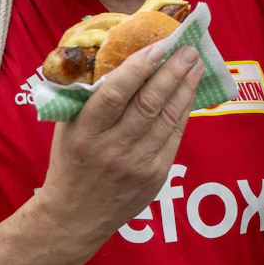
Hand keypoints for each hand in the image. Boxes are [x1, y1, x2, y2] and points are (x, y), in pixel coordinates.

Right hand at [35, 43, 203, 246]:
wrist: (75, 216)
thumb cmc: (71, 161)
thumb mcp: (68, 128)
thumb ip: (88, 98)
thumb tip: (117, 56)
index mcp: (85, 133)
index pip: (114, 95)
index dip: (137, 70)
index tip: (157, 48)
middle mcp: (112, 148)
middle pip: (149, 104)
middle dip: (172, 73)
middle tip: (188, 49)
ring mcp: (137, 164)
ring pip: (168, 118)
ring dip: (185, 87)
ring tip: (195, 64)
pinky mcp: (156, 176)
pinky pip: (175, 136)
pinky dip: (184, 110)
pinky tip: (189, 92)